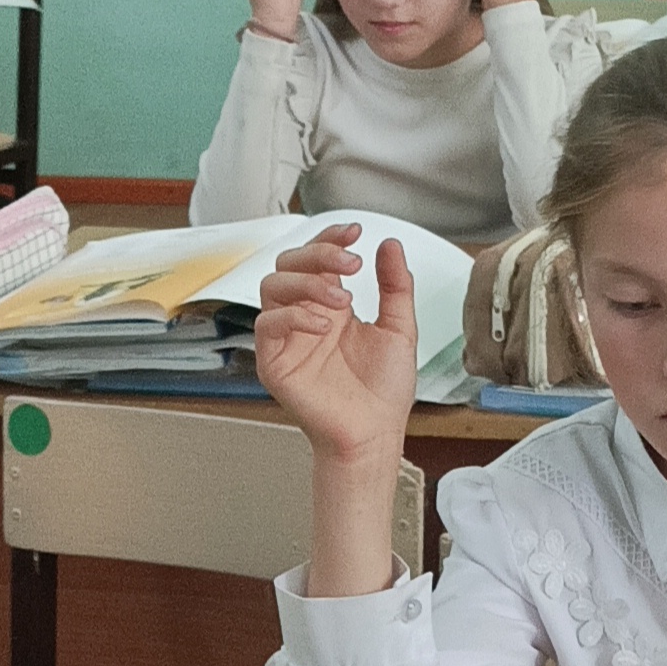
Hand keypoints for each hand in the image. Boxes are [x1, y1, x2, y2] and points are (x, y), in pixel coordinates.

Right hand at [254, 224, 418, 464]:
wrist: (375, 433)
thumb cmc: (384, 391)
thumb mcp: (400, 329)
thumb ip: (395, 287)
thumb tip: (390, 245)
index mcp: (332, 306)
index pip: (318, 258)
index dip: (331, 237)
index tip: (356, 232)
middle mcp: (305, 316)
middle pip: (289, 263)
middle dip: (319, 254)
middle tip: (351, 265)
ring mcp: (287, 338)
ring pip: (272, 286)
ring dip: (307, 283)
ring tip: (342, 300)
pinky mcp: (273, 362)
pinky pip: (267, 325)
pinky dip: (293, 317)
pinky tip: (325, 326)